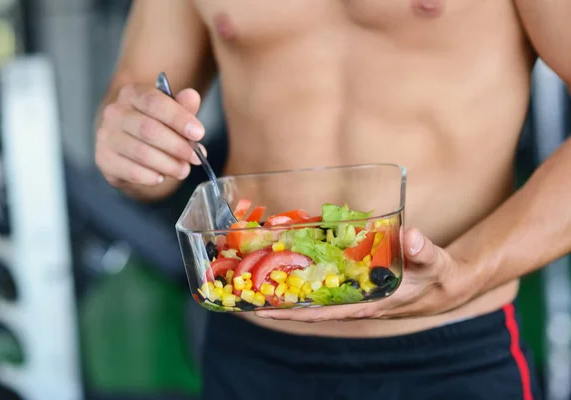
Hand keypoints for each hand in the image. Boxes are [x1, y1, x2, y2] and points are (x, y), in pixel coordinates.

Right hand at [95, 83, 205, 192]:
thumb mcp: (170, 113)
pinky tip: (161, 177)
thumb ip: (183, 107)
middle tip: (195, 158)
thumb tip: (192, 96)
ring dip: (168, 164)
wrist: (125, 145)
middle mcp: (115, 112)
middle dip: (177, 146)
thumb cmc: (153, 126)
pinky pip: (130, 171)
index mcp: (133, 94)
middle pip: (149, 129)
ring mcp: (106, 136)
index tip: (199, 133)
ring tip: (183, 170)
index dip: (179, 118)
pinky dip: (150, 177)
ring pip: (141, 152)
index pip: (155, 102)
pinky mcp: (104, 159)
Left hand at [254, 228, 478, 321]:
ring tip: (258, 277)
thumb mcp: (436, 264)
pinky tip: (292, 263)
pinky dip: (309, 276)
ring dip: (291, 288)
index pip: (325, 313)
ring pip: (318, 294)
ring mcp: (356, 292)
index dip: (294, 313)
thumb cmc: (439, 277)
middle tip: (247, 290)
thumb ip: (424, 251)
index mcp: (371, 303)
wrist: (447, 284)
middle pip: (312, 305)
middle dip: (282, 300)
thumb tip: (411, 237)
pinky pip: (328, 282)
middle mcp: (358, 301)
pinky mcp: (358, 282)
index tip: (264, 311)